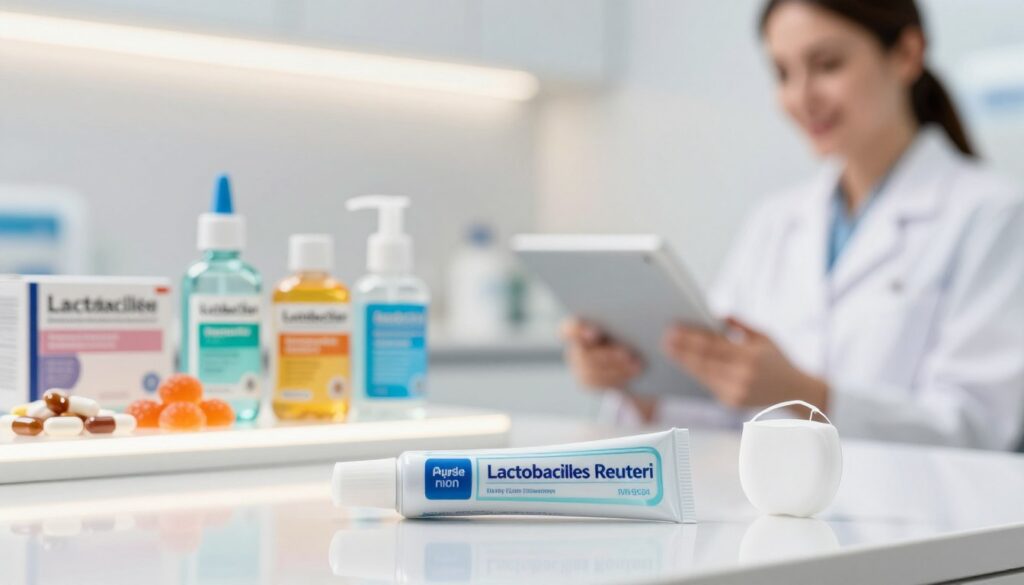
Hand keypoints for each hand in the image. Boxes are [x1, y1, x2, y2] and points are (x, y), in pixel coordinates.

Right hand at [561, 318, 643, 391]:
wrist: (624, 351)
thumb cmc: (624, 326)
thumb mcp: (621, 319)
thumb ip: (618, 315)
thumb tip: (635, 310)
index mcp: (575, 329)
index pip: (567, 329)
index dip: (577, 330)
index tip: (594, 333)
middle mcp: (573, 348)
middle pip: (583, 355)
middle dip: (606, 355)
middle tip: (626, 353)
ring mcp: (579, 367)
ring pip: (593, 373)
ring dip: (616, 368)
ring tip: (637, 364)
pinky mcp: (588, 382)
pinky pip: (601, 384)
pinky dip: (619, 378)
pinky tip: (635, 372)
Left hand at [661, 317, 828, 410]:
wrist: (794, 392)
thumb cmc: (776, 359)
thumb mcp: (763, 335)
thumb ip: (739, 324)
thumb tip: (714, 313)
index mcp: (751, 356)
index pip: (713, 345)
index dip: (691, 337)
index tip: (674, 328)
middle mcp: (742, 375)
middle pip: (704, 360)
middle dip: (681, 349)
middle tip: (664, 338)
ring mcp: (736, 391)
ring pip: (702, 373)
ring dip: (683, 361)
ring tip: (668, 349)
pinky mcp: (731, 402)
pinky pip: (708, 383)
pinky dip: (694, 372)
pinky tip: (682, 362)